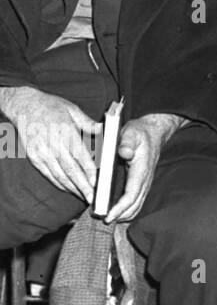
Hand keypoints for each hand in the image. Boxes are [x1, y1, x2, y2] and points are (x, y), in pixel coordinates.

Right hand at [0, 86, 99, 201]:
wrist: (24, 105)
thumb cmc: (52, 106)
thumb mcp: (73, 110)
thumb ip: (89, 123)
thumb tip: (105, 131)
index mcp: (65, 131)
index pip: (80, 156)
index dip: (89, 171)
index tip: (98, 183)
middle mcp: (52, 144)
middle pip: (70, 170)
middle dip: (83, 186)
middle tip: (94, 199)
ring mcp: (41, 152)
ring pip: (59, 174)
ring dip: (72, 188)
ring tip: (84, 197)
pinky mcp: (33, 156)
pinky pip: (48, 173)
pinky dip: (59, 183)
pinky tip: (69, 189)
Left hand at [105, 113, 185, 222]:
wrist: (153, 132)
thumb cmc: (140, 133)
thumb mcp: (132, 132)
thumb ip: (127, 142)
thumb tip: (124, 153)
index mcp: (141, 170)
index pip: (131, 195)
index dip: (120, 208)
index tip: (108, 216)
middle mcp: (145, 180)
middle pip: (135, 205)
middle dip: (120, 216)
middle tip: (102, 220)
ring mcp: (145, 183)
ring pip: (137, 206)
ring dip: (123, 215)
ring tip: (107, 218)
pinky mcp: (141, 183)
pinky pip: (136, 202)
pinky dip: (127, 210)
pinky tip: (116, 212)